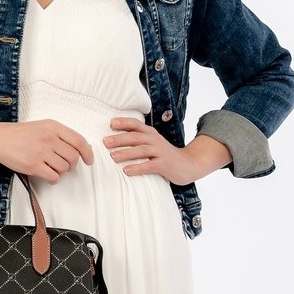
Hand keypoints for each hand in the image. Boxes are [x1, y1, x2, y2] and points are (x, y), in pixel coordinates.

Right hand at [0, 118, 93, 181]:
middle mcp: (49, 138)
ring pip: (64, 168)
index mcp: (53, 126)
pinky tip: (47, 174)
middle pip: (73, 157)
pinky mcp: (33, 166)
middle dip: (72, 165)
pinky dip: (53, 178)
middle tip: (64, 165)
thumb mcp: (43, 127)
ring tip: (51, 167)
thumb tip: (82, 149)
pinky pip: (53, 177)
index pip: (79, 141)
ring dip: (61, 171)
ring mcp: (41, 152)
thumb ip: (61, 135)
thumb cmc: (22, 134)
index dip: (87, 153)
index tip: (89, 160)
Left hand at [102, 117, 231, 184]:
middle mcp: (155, 140)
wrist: (188, 164)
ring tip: (113, 157)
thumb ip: (138, 141)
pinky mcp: (164, 164)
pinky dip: (138, 167)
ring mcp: (160, 152)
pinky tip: (127, 171)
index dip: (124, 122)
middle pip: (136, 137)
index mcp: (151, 134)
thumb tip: (115, 141)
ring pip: (141, 150)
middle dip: (120, 138)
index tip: (111, 123)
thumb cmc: (164, 155)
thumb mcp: (152, 145)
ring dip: (126, 153)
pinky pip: (149, 165)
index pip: (136, 124)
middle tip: (105, 142)